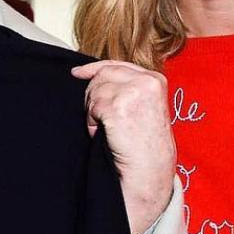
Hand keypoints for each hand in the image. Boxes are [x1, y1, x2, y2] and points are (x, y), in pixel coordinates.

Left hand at [71, 59, 175, 233]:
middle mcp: (146, 82)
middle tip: (98, 117)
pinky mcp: (118, 107)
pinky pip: (92, 108)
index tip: (77, 72)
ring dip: (93, 112)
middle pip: (102, 75)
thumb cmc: (145, 144)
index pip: (117, 65)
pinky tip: (103, 134)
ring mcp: (133, 93)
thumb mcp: (143, 107)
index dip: (94, 68)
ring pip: (95, 91)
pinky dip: (92, 123)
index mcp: (155, 79)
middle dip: (93, 95)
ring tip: (107, 129)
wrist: (149, 168)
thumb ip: (127, 88)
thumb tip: (93, 75)